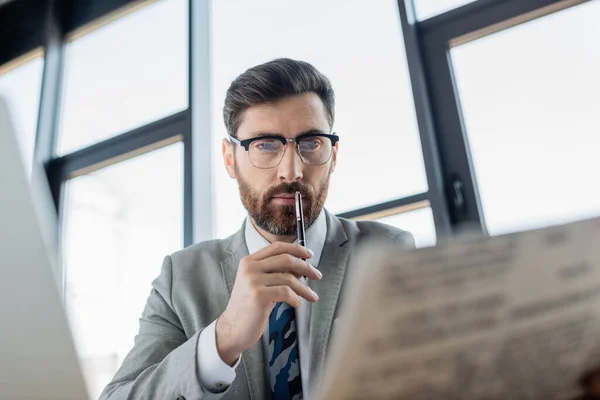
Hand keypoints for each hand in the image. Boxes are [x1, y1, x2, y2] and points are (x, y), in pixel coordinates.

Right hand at [215, 242, 321, 364]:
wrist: (232, 328)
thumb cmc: (248, 307)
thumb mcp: (259, 284)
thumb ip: (276, 273)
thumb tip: (301, 268)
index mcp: (249, 261)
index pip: (277, 247)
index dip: (296, 249)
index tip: (309, 255)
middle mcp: (250, 268)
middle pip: (286, 259)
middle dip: (306, 266)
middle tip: (317, 275)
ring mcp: (253, 281)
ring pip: (289, 278)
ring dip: (305, 288)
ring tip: (312, 296)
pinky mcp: (259, 295)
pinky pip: (286, 292)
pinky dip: (295, 298)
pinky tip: (296, 304)